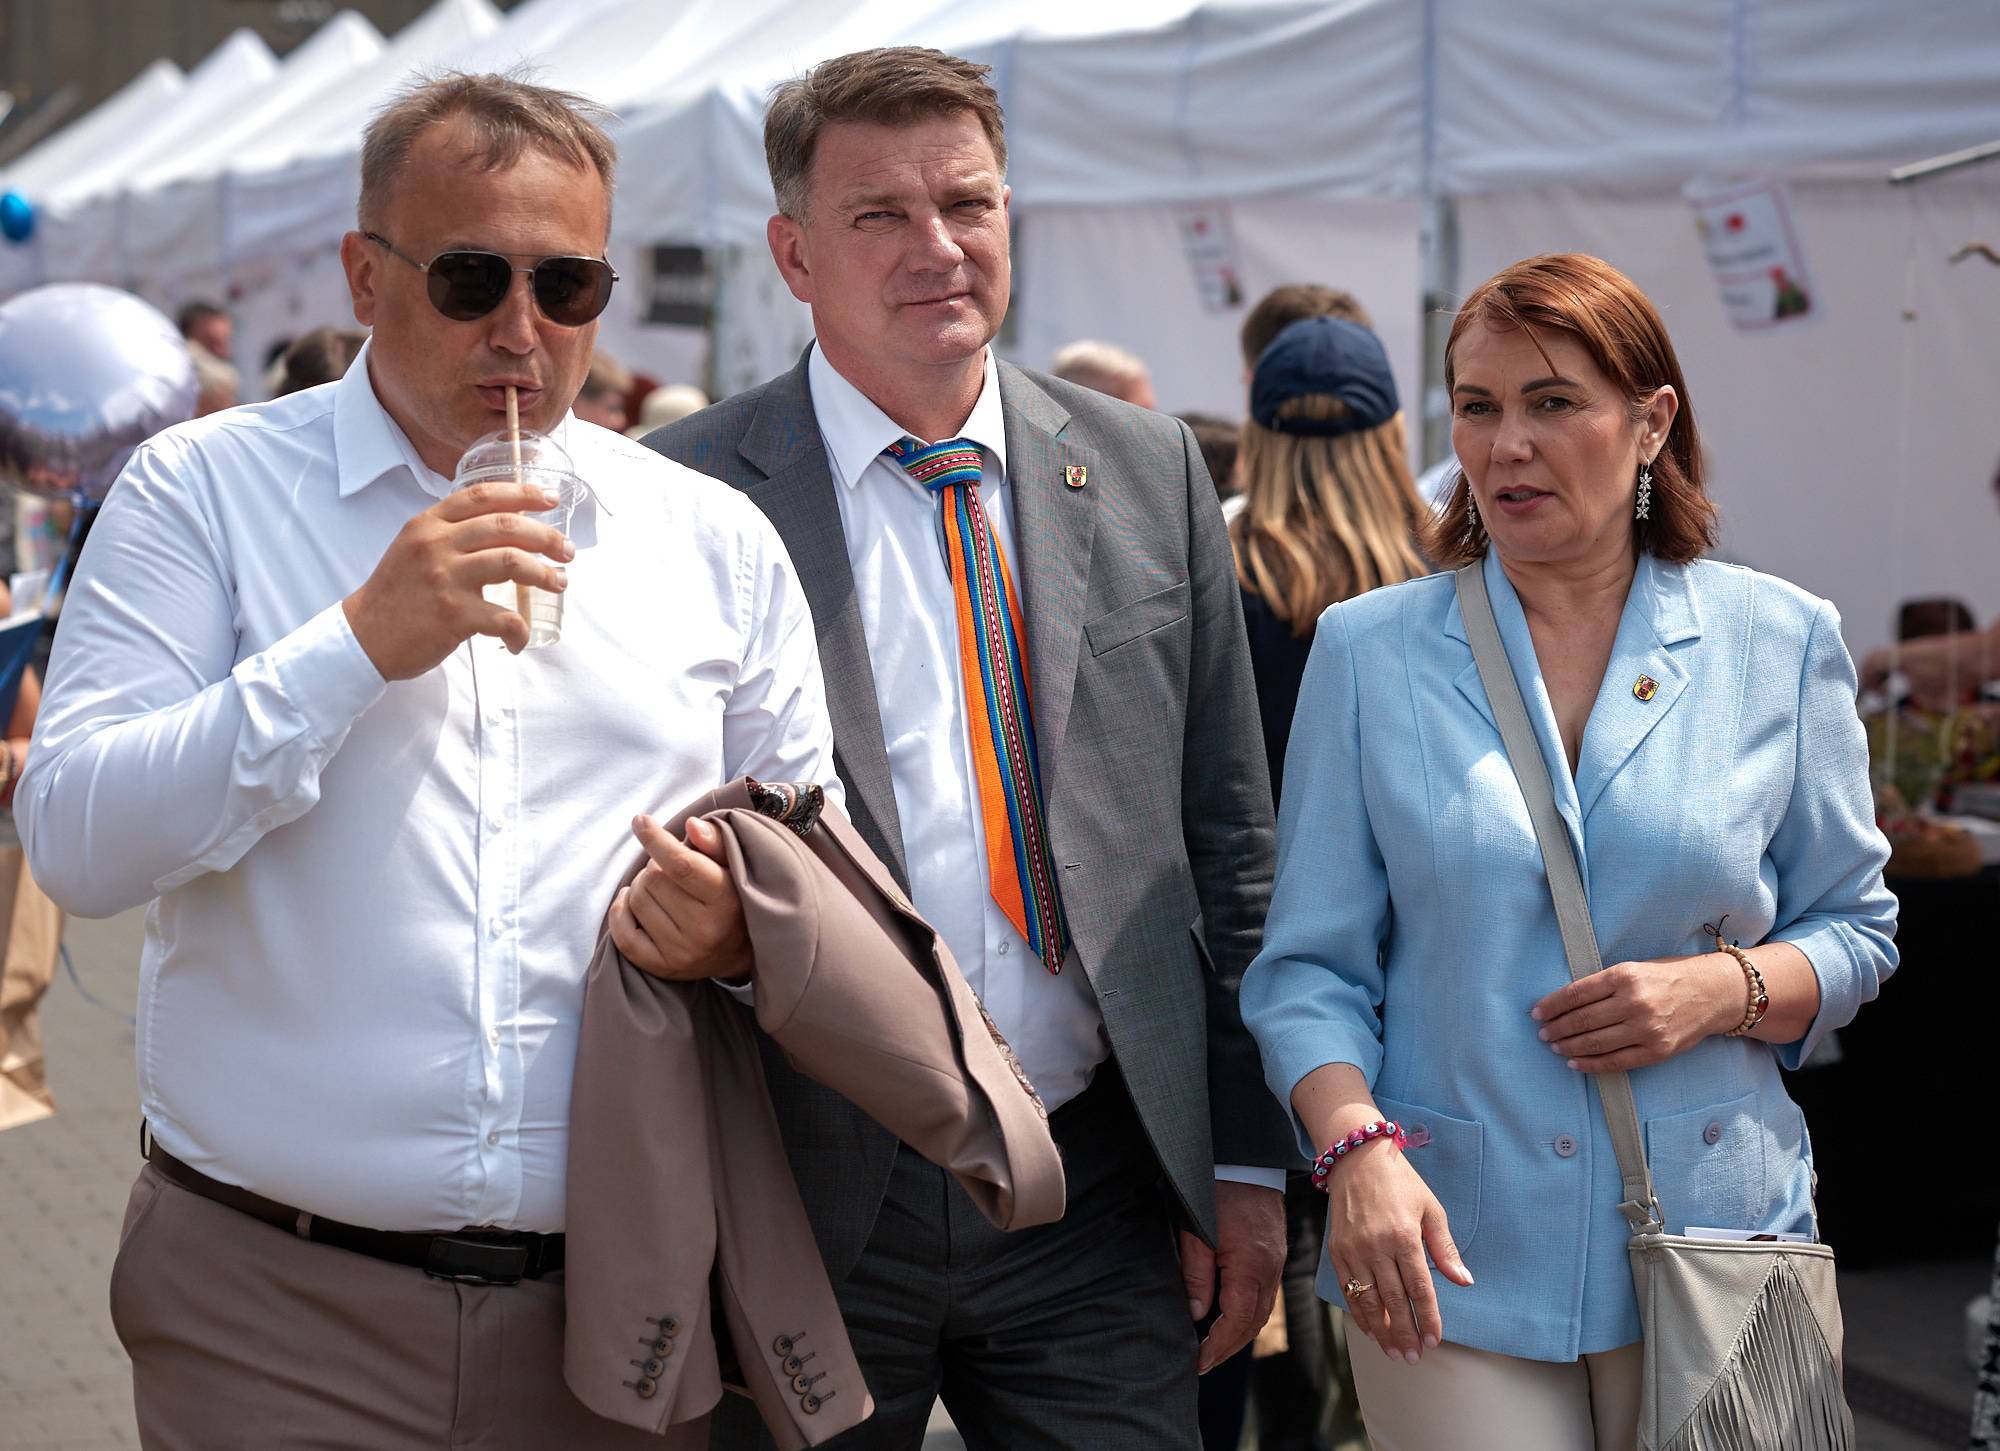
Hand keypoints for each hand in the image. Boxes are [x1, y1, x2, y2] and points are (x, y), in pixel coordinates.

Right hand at [342, 479, 573, 679]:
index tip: (550, 498)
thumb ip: (449, 533)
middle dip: (546, 537)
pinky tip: (521, 638)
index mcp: (428, 523)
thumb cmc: (396, 594)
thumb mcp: (413, 547)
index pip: (482, 496)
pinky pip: (504, 617)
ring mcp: (445, 578)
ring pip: (512, 562)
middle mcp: (437, 544)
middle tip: (567, 551)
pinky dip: (520, 629)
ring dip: (545, 574)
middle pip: (506, 526)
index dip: (522, 493)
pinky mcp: (454, 614)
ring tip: (559, 583)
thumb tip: (502, 528)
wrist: (364, 636)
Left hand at [608, 814, 752, 980]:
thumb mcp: (733, 865)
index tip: (640, 821)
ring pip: (636, 902)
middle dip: (653, 867)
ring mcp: (683, 952)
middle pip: (652, 880)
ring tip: (658, 888)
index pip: (681, 866)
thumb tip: (690, 825)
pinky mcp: (664, 968)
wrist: (743, 950)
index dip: (656, 840)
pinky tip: (630, 902)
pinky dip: (619, 913)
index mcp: (725, 899)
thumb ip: (715, 841)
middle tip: (667, 871)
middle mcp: (705, 930)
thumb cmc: (732, 896)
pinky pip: (623, 937)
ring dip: (639, 887)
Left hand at [1179, 1180, 1283, 1373]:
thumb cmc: (1216, 1190)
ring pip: (1262, 1311)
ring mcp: (1276, 1262)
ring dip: (1240, 1334)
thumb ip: (1196, 1275)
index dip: (1218, 1346)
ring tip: (1215, 1348)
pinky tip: (1232, 1318)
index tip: (1199, 1362)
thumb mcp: (1196, 1233)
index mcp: (1250, 1265)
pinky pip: (1266, 1295)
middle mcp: (1269, 1269)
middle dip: (1229, 1347)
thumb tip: (1197, 1314)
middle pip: (1254, 1323)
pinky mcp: (1274, 1254)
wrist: (1245, 1159)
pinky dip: (1249, 1314)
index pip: (1237, 1320)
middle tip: (1204, 1363)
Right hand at [1323, 1139, 1472, 1361]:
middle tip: (1413, 1357)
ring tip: (1394, 1352)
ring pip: (1369, 1300)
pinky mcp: (1337, 1250)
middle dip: (1405, 1332)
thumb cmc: (1401, 1182)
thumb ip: (1444, 1249)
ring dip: (1382, 1330)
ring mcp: (1353, 1250)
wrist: (1356, 1159)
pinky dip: (1359, 1312)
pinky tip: (1371, 1330)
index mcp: (1404, 1236)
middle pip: (1393, 1301)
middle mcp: (1376, 1246)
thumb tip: (1464, 1281)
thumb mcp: (1431, 1209)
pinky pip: (1348, 1289)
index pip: (1419, 1288)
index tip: (1435, 1340)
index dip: (1428, 1317)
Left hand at [1531, 954, 1740, 1072]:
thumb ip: (1604, 984)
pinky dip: (1591, 1064)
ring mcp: (1647, 1029)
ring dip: (1569, 1046)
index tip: (1537, 1012)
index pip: (1576, 994)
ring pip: (1595, 1042)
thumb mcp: (1634, 968)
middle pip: (1582, 1020)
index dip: (1552, 1005)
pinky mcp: (1657, 1050)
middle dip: (1556, 1028)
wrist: (1713, 993)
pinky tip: (1575, 1062)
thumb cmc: (1668, 977)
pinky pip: (1616, 1061)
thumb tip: (1566, 1002)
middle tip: (1542, 1033)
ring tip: (1554, 1046)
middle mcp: (1634, 1002)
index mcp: (1625, 976)